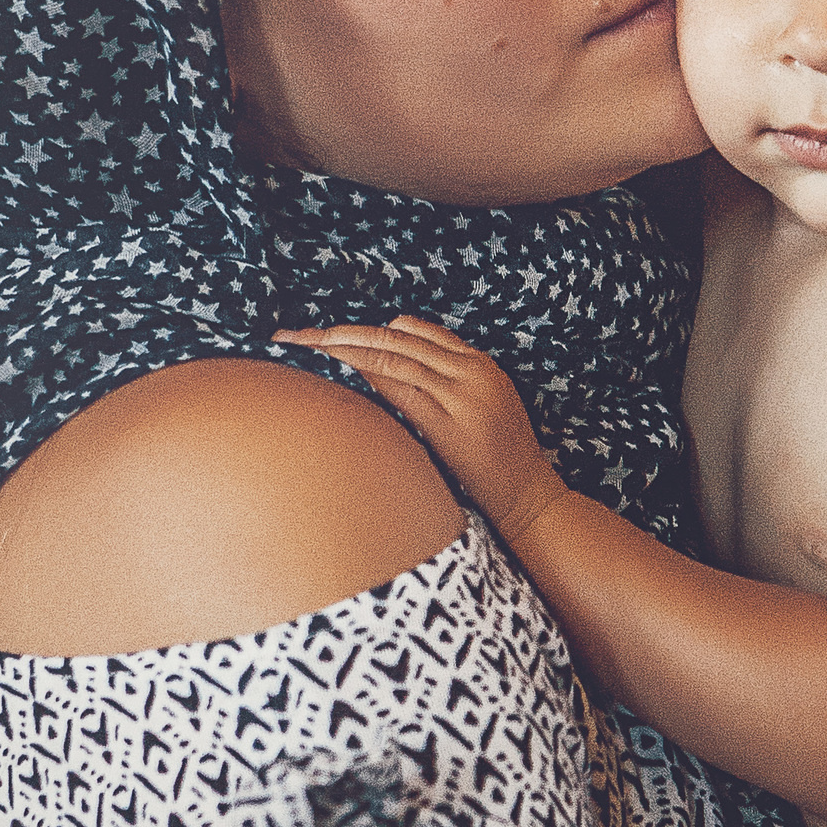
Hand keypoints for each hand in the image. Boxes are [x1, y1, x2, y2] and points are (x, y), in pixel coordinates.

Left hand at [276, 317, 564, 545]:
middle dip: (343, 333)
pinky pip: (399, 386)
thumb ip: (443, 388)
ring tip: (305, 347)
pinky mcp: (451, 420)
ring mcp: (462, 392)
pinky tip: (335, 371)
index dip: (368, 329)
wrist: (528, 496)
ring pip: (393, 354)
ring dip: (344, 347)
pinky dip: (365, 372)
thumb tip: (389, 376)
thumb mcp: (477, 411)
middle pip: (396, 336)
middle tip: (297, 335)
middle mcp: (471, 370)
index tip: (330, 333)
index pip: (415, 330)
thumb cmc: (498, 462)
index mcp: (478, 363)